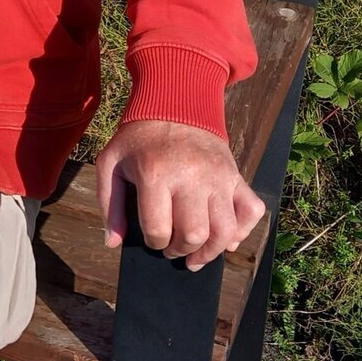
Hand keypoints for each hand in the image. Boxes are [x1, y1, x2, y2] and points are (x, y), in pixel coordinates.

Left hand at [95, 120, 265, 270]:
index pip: (158, 230)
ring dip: (211, 251)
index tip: (152, 238)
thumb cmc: (139, 139)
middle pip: (193, 235)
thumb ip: (109, 204)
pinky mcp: (235, 175)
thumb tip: (112, 243)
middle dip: (180, 251)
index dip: (153, 243)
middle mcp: (191, 176)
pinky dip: (242, 231)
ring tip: (196, 255)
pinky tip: (225, 238)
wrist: (174, 105)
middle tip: (171, 248)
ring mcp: (218, 176)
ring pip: (224, 231)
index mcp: (155, 174)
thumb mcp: (111, 164)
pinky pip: (252, 211)